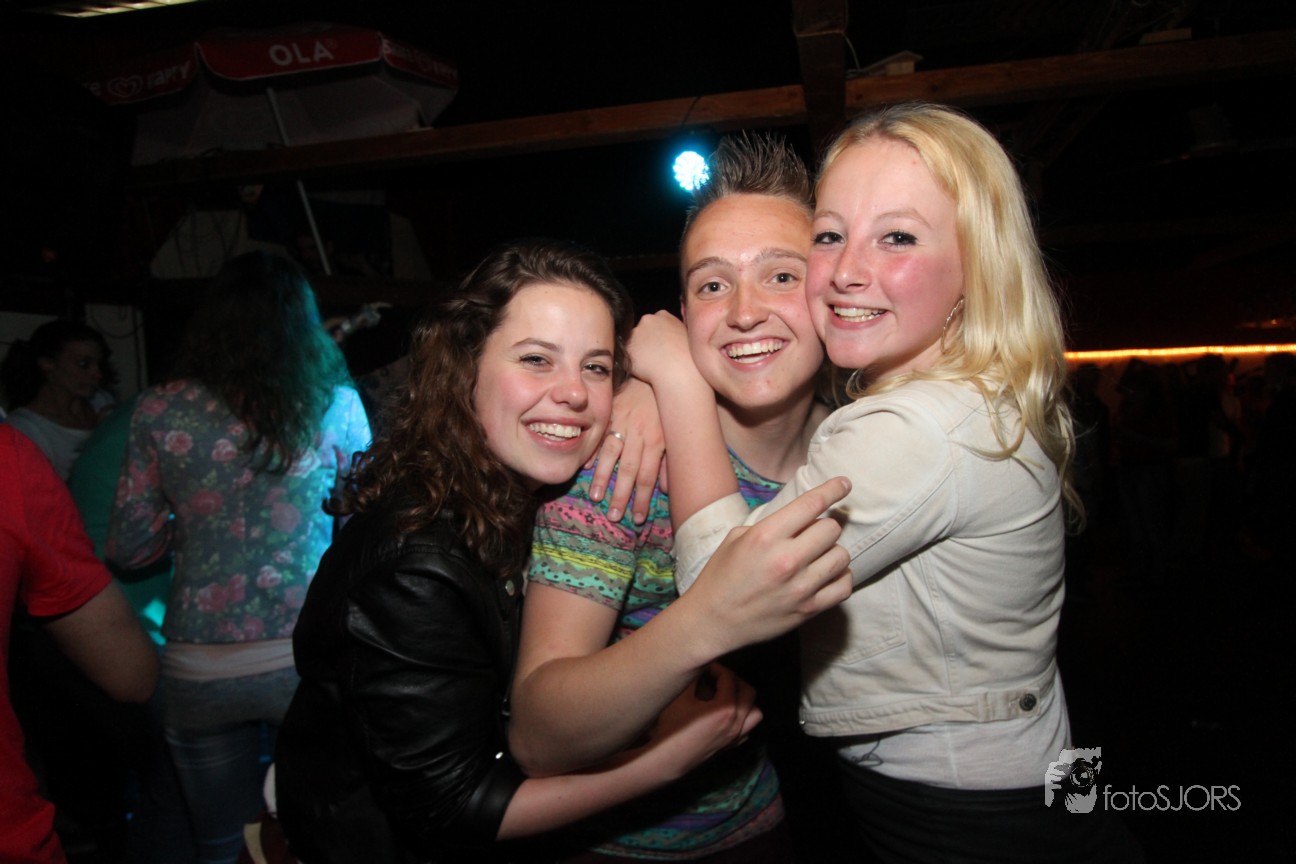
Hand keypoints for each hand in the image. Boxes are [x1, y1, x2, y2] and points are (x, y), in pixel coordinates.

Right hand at [588, 378, 664, 523]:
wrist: (655, 367)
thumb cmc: (664, 404)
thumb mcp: (673, 431)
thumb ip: (668, 461)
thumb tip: (667, 489)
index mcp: (657, 441)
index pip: (649, 476)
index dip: (643, 499)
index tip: (637, 519)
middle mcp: (639, 434)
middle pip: (629, 470)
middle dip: (621, 496)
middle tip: (614, 517)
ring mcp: (622, 423)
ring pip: (611, 454)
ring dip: (603, 478)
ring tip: (596, 497)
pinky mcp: (609, 412)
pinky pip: (598, 435)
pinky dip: (591, 451)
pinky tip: (584, 467)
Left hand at [627, 312, 697, 390]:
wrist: (678, 371)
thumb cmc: (687, 357)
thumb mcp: (686, 335)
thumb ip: (674, 329)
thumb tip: (669, 334)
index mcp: (662, 315)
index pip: (654, 322)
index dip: (656, 335)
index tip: (662, 346)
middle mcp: (647, 320)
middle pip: (641, 330)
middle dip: (645, 341)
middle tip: (656, 356)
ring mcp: (635, 333)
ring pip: (632, 342)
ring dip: (638, 351)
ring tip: (652, 364)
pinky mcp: (627, 348)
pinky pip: (627, 356)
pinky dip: (633, 363)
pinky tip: (644, 369)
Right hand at [640, 663, 761, 780]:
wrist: (667, 759)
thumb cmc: (671, 728)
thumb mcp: (681, 698)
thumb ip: (694, 679)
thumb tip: (700, 666)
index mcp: (725, 709)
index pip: (729, 680)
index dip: (717, 669)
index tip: (706, 667)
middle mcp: (736, 724)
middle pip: (749, 693)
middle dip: (735, 681)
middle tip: (718, 677)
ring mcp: (735, 737)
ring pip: (755, 714)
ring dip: (745, 701)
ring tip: (728, 695)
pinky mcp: (730, 747)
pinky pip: (747, 729)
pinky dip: (743, 718)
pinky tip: (726, 714)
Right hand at [685, 477, 853, 657]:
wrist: (712, 620)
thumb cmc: (721, 576)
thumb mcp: (736, 539)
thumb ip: (770, 525)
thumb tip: (801, 517)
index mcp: (766, 536)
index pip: (812, 504)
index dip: (833, 489)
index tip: (844, 484)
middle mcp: (787, 559)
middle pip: (831, 529)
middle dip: (824, 526)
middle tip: (812, 534)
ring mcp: (801, 587)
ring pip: (842, 556)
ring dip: (832, 551)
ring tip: (818, 556)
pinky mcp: (809, 609)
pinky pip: (844, 586)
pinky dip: (840, 577)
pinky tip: (827, 575)